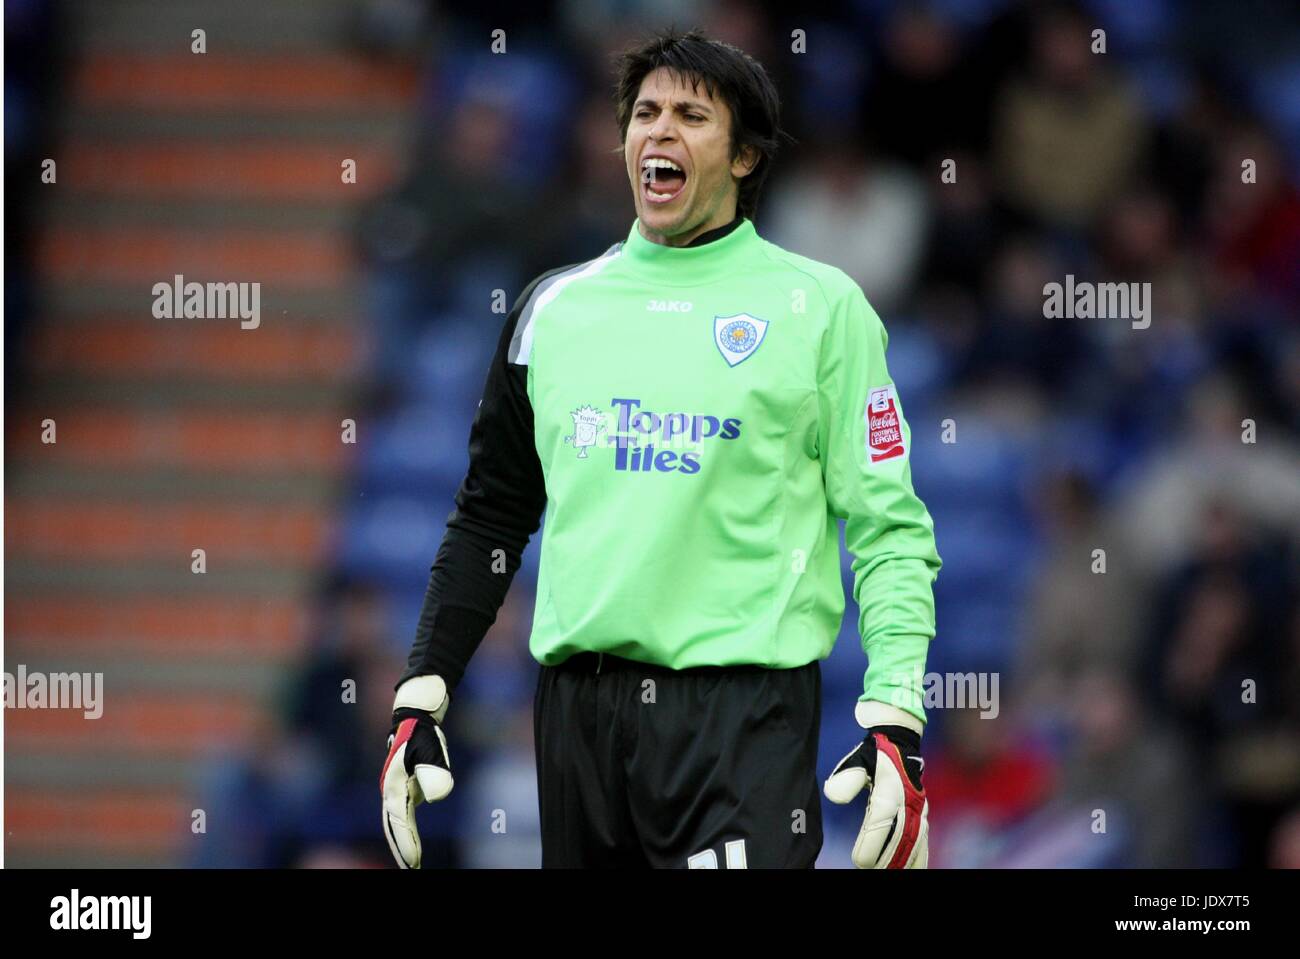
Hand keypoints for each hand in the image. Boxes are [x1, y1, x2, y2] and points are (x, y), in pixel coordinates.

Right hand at [380, 675, 452, 868]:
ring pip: (396, 824)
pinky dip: (405, 836)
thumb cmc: (423, 734)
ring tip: (412, 865)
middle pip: (393, 826)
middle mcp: (391, 791)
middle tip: (412, 870)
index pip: (400, 819)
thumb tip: (437, 797)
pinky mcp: (403, 792)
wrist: (415, 720)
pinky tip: (413, 851)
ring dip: (402, 845)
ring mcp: (396, 792)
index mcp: (394, 784)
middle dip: (402, 849)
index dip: (406, 841)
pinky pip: (402, 819)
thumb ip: (435, 771)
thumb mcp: (432, 749)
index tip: (414, 862)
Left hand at [824, 704, 927, 868]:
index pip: (882, 821)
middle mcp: (910, 801)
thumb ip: (847, 778)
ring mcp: (919, 809)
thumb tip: (832, 795)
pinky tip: (912, 870)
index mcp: (892, 788)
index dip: (872, 843)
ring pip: (915, 842)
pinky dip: (919, 858)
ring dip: (904, 862)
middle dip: (887, 859)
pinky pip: (923, 840)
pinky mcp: (923, 815)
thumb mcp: (857, 759)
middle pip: (900, 836)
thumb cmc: (874, 754)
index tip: (859, 861)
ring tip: (891, 874)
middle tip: (871, 872)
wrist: (900, 743)